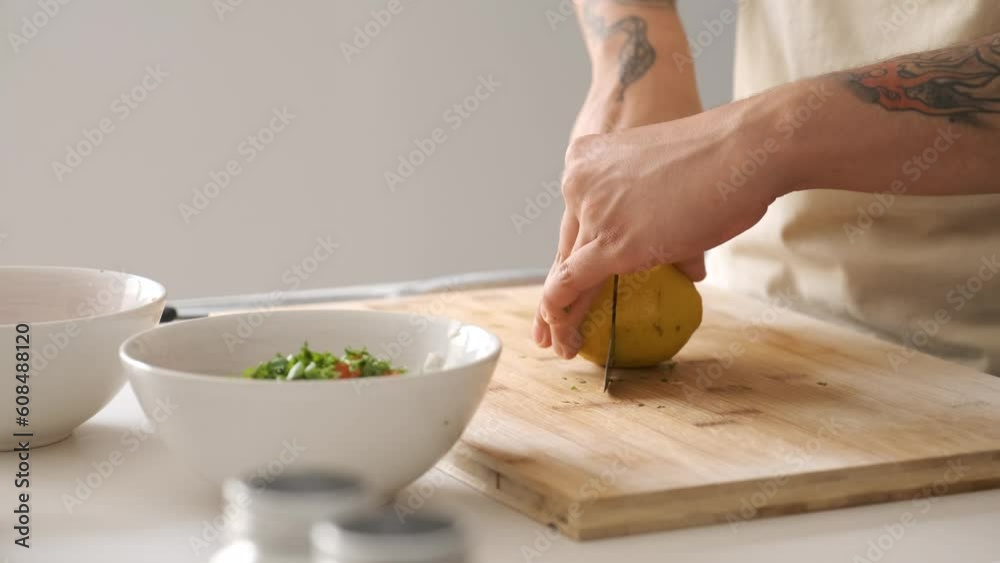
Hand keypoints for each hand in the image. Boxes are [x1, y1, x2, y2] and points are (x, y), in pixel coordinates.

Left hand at [533, 102, 789, 357]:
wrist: (744, 147)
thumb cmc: (727, 159)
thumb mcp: (676, 182)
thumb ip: (669, 225)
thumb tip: (688, 271)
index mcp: (589, 160)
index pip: (576, 219)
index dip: (569, 257)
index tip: (565, 284)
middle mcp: (580, 182)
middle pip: (565, 246)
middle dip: (556, 291)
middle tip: (547, 325)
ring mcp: (592, 210)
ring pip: (565, 270)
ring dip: (560, 314)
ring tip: (561, 345)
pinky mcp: (611, 242)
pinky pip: (573, 282)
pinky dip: (563, 311)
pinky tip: (562, 334)